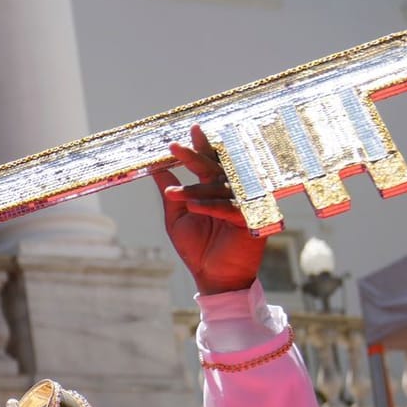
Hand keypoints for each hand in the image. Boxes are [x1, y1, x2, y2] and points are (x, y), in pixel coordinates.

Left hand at [150, 125, 265, 296]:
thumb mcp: (176, 216)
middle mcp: (232, 192)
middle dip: (195, 157)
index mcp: (215, 189)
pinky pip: (229, 209)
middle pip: (215, 169)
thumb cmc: (196, 248)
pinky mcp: (251, 220)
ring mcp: (243, 204)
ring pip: (220, 188)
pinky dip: (211, 206)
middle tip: (175, 147)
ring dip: (195, 189)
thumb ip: (170, 191)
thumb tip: (156, 169)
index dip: (200, 147)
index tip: (189, 131)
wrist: (211, 276)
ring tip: (172, 193)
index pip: (208, 163)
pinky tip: (192, 205)